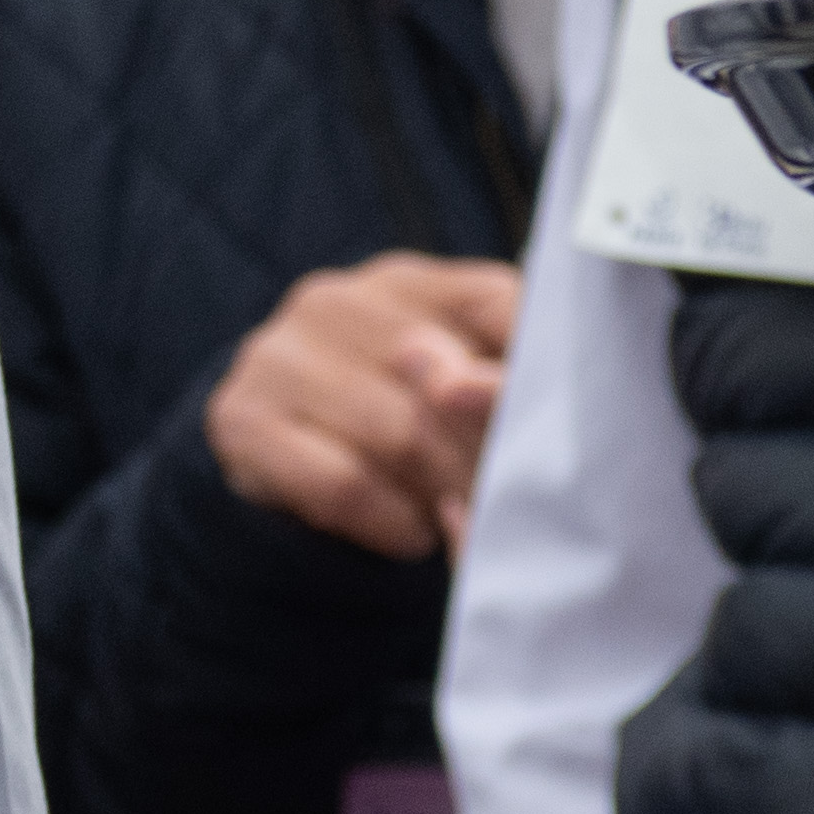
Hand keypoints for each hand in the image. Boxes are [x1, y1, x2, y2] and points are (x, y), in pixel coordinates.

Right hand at [210, 253, 519, 557]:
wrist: (285, 460)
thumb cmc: (409, 428)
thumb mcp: (469, 399)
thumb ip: (502, 391)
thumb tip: (490, 390)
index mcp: (412, 281)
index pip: (501, 306)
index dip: (540, 374)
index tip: (574, 434)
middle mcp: (336, 300)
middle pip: (449, 384)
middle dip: (491, 457)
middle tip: (514, 502)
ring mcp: (277, 353)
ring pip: (398, 437)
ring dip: (445, 496)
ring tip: (461, 519)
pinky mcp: (240, 415)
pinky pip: (342, 483)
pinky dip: (391, 523)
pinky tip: (407, 531)